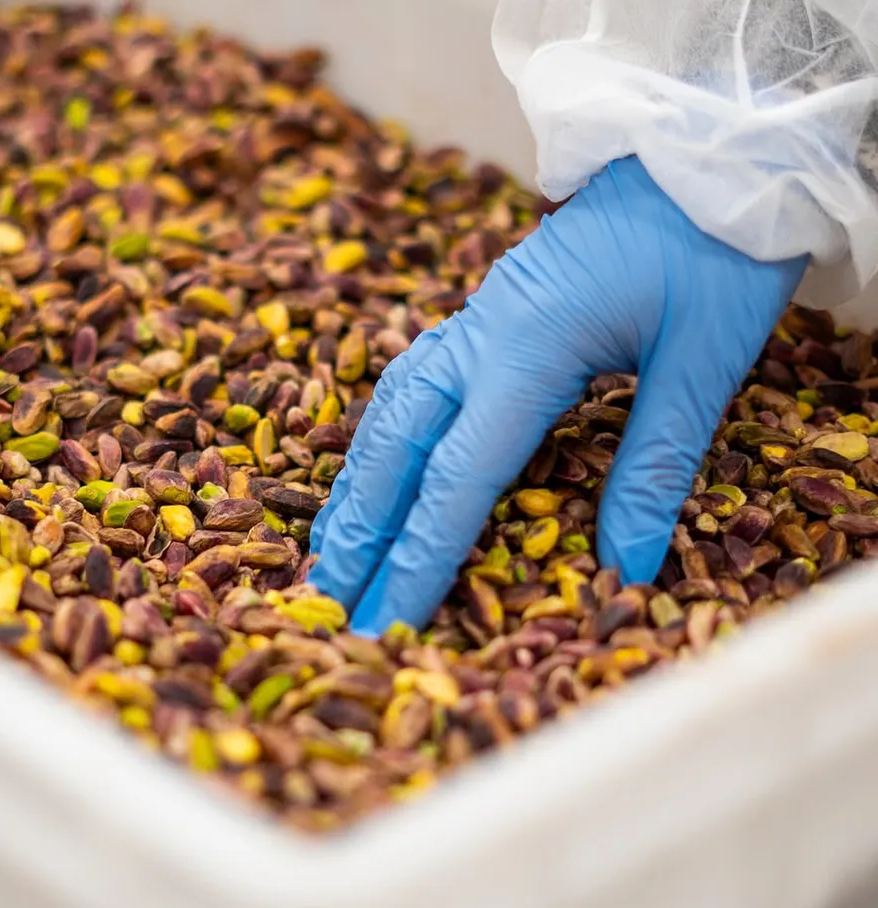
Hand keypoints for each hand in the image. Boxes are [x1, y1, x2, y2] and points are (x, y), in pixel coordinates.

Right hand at [308, 157, 807, 634]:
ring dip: (358, 483)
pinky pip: (412, 384)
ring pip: (389, 410)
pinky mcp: (486, 315)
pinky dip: (383, 438)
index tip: (387, 623)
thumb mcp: (703, 362)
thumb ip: (654, 468)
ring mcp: (475, 320)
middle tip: (328, 598)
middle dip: (358, 528)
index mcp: (527, 348)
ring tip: (333, 546)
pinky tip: (379, 468)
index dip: (417, 559)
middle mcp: (479, 335)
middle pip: (394, 444)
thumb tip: (625, 571)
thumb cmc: (713, 249)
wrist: (705, 150)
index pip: (456, 478)